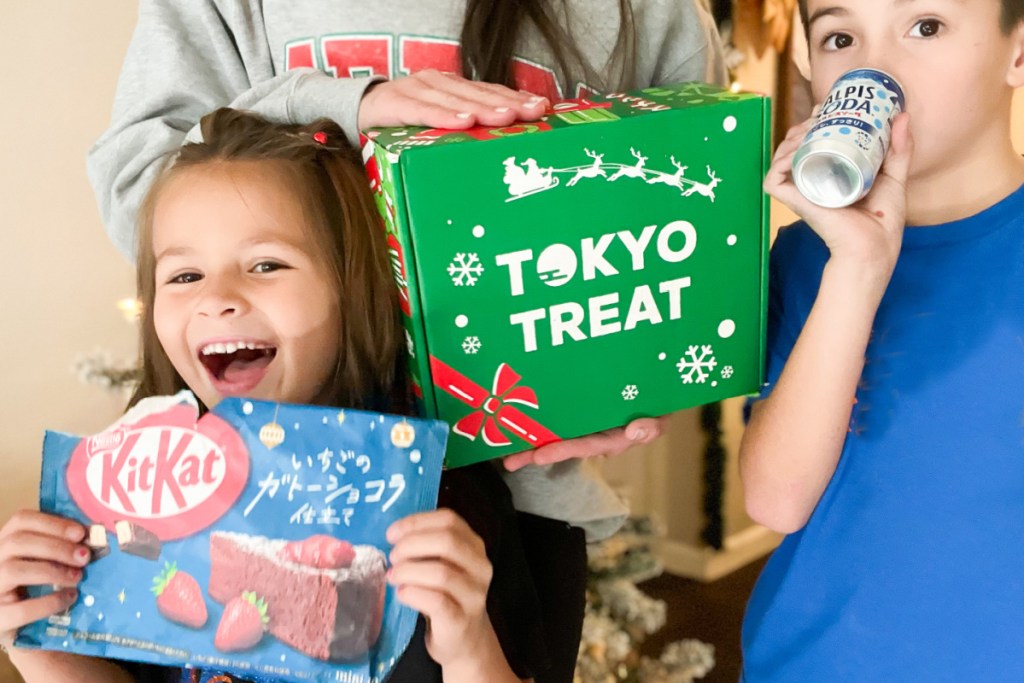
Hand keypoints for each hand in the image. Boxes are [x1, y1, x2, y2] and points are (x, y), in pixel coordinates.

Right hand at [0, 511, 87, 645]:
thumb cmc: (31, 588)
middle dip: (56, 547)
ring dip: (52, 571)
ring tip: (78, 576)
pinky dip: (49, 603)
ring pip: (13, 570)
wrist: (19, 625)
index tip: (81, 533)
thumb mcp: (39, 562)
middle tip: (85, 556)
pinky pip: (20, 609)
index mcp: (3, 543)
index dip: (53, 523)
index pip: (21, 520)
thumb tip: (90, 539)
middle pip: (18, 542)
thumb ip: (56, 548)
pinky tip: (69, 598)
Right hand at [358, 70, 548, 130]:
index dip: (516, 98)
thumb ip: (466, 125)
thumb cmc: (406, 122)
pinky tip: (462, 123)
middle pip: (478, 94)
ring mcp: (416, 89)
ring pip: (455, 100)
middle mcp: (438, 83)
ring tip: (505, 118)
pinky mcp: (396, 103)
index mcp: (453, 87)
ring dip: (482, 109)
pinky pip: (423, 111)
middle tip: (531, 113)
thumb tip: (504, 141)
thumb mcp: (439, 120)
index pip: (490, 92)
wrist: (360, 111)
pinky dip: (443, 116)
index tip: (542, 107)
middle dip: (507, 103)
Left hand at [386, 509, 493, 667]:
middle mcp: (480, 567)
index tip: (392, 533)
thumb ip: (428, 547)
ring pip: (441, 572)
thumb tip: (393, 535)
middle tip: (393, 556)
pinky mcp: (460, 620)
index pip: (449, 520)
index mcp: (474, 546)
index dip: (417, 522)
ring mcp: (473, 595)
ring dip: (408, 571)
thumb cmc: (447, 596)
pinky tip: (401, 593)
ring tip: (393, 576)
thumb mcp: (443, 565)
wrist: (465, 640)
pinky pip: (436, 601)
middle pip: (447, 541)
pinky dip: (412, 593)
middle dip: (411, 545)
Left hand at [502, 416, 665, 471]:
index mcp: (612, 436)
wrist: (653, 383)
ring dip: (531, 440)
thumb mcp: (660, 416)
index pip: (586, 445)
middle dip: (536, 453)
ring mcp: (586, 422)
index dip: (563, 450)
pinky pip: (557, 415)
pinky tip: (515, 422)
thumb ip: (652, 426)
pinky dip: (538, 420)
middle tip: (509, 461)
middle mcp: (595, 433)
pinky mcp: (578, 408)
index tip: (540, 455)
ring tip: (504, 452)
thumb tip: (635, 431)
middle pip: (563, 444)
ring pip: (556, 431)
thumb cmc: (657, 403)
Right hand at [766, 111, 913, 283]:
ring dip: (789, 139)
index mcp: (829, 175)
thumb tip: (902, 115)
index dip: (812, 123)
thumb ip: (900, 149)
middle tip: (819, 115)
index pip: (812, 144)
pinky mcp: (794, 202)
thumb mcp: (893, 176)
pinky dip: (778, 162)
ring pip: (781, 158)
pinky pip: (774, 179)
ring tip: (807, 129)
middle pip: (794, 147)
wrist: (874, 247)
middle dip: (801, 126)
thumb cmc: (882, 221)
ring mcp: (801, 191)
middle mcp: (811, 181)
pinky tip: (793, 151)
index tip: (824, 107)